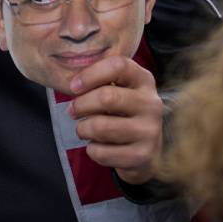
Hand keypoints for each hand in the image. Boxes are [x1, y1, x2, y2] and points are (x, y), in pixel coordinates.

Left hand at [67, 55, 164, 184]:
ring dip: (83, 129)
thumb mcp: (119, 90)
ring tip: (83, 129)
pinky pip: (102, 152)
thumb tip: (71, 82)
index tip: (74, 87)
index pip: (118, 66)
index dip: (90, 74)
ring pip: (100, 127)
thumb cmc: (122, 113)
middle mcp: (151, 104)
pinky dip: (92, 150)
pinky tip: (98, 146)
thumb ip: (100, 80)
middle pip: (107, 97)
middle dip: (81, 105)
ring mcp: (149, 131)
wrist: (147, 151)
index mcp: (144, 80)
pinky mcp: (142, 155)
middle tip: (73, 111)